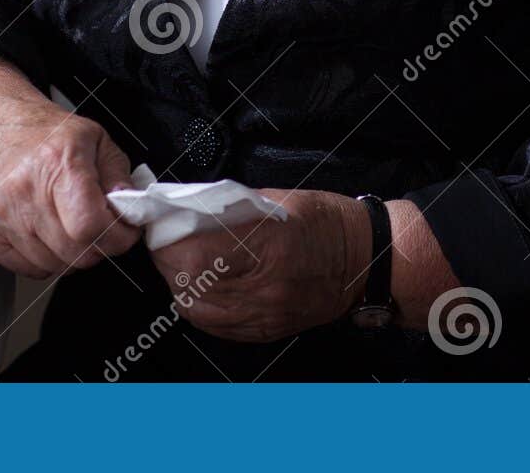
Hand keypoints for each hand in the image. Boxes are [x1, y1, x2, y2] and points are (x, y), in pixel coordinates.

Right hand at [0, 43, 137, 279]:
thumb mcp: (97, 140)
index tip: (125, 231)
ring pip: (55, 266)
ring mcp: (1, 214)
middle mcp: (24, 189)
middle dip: (99, 247)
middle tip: (100, 227)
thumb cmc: (48, 137)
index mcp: (57, 162)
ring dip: (72, 254)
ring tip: (70, 225)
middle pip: (76, 252)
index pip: (90, 225)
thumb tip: (131, 208)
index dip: (117, 236)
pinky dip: (46, 259)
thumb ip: (119, 176)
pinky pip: (29, 269)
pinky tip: (46, 232)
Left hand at [148, 188, 371, 342]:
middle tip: (168, 238)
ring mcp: (264, 315)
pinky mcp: (264, 331)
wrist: (366, 262)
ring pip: (195, 309)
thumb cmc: (326, 222)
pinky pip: (213, 325)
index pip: (195, 253)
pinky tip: (200, 285)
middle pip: (188, 283)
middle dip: (168, 258)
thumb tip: (186, 205)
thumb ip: (229, 205)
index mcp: (269, 246)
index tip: (163, 223)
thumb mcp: (277, 199)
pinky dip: (197, 304)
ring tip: (181, 260)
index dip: (169, 238)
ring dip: (179, 282)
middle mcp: (264, 287)